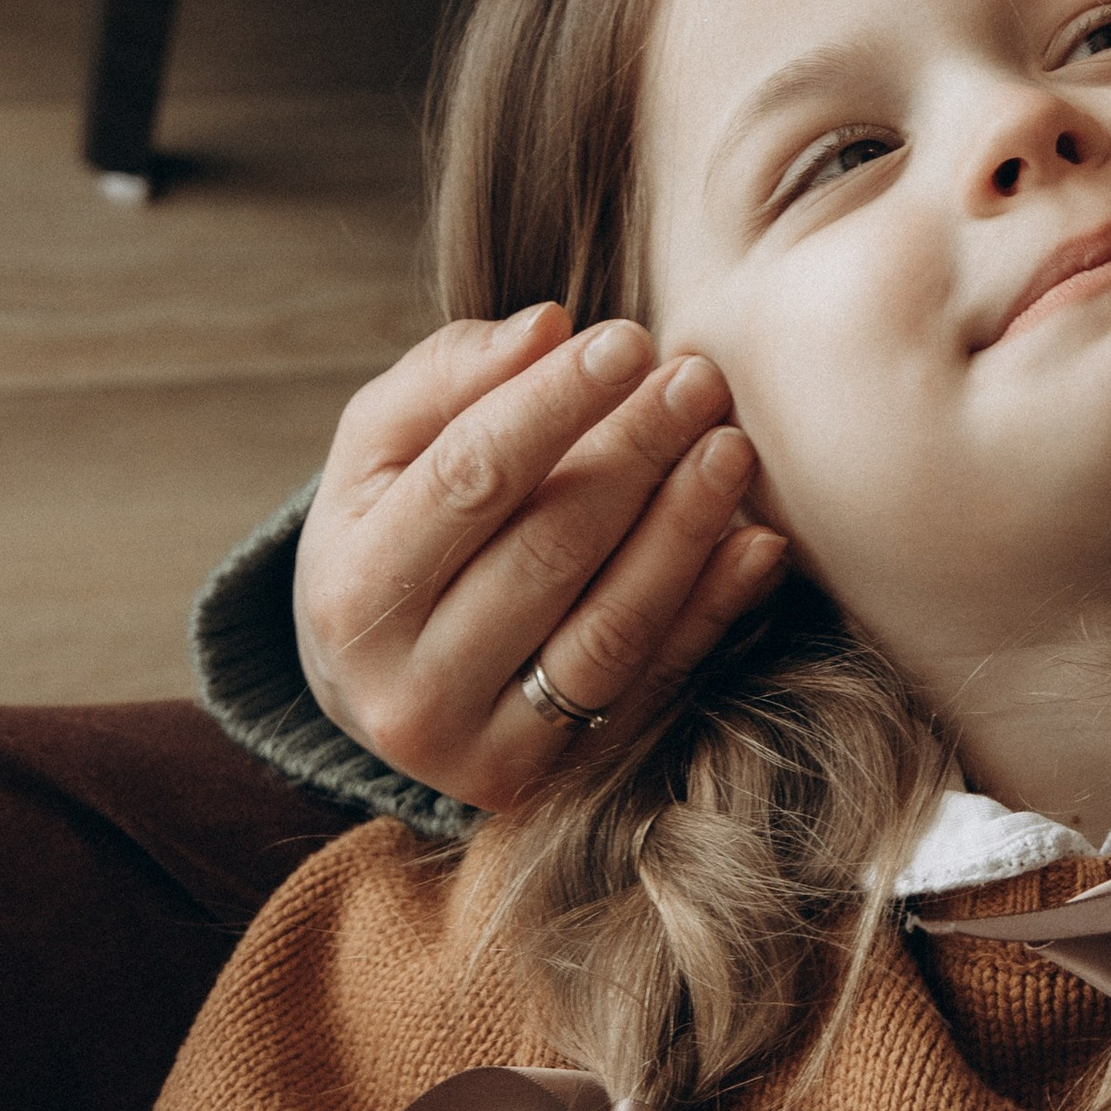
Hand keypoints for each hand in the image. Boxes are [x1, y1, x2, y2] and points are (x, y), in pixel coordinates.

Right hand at [293, 307, 788, 809]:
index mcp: (354, 592)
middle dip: (635, 454)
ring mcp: (482, 751)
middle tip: (698, 381)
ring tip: (731, 449)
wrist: (373, 679)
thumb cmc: (391, 527)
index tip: (628, 338)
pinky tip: (757, 544)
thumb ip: (449, 376)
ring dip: (684, 531)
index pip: (470, 479)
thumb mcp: (381, 447)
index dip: (554, 404)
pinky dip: (711, 614)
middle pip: (548, 551)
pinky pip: (650, 688)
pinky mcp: (552, 782)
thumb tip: (549, 327)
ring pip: (608, 630)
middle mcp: (408, 689)